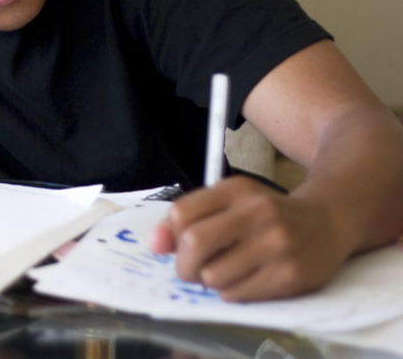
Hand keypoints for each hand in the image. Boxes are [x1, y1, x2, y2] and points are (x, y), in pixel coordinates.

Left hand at [148, 176, 355, 301]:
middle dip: (183, 266)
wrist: (328, 222)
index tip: (174, 247)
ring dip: (210, 282)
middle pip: (194, 243)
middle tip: (190, 271)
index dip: (170, 237)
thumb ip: (189, 218)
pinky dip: (232, 293)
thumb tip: (155, 245)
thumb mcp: (230, 203)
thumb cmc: (267, 215)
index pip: (181, 214)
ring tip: (225, 273)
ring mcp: (277, 243)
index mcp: (236, 189)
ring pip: (214, 275)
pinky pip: (238, 294)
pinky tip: (245, 281)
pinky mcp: (291, 274)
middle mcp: (258, 211)